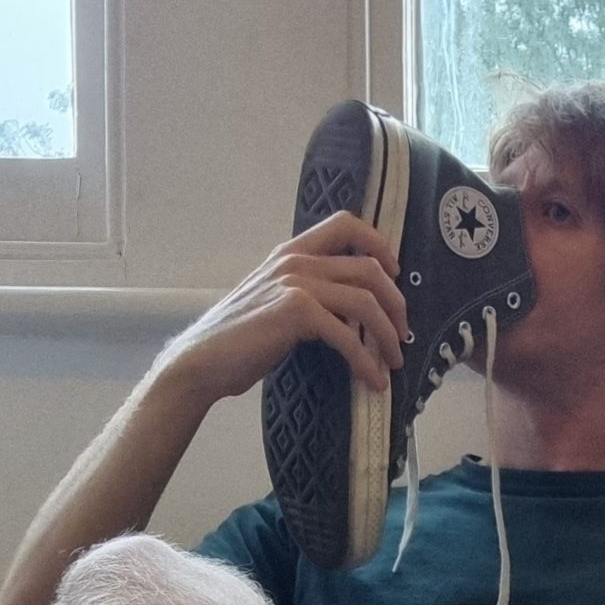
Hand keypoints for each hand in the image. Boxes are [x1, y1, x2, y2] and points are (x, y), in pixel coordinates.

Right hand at [151, 213, 409, 408]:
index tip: (395, 275)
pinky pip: (347, 335)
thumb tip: (354, 311)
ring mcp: (296, 283)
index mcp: (292, 252)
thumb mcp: (277, 302)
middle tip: (402, 333)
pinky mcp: (295, 312)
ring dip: (387, 335)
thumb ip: (310, 294)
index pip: (346, 224)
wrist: (202, 362)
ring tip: (394, 363)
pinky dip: (365, 362)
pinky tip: (371, 381)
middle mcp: (296, 261)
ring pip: (366, 301)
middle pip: (369, 267)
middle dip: (396, 303)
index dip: (379, 244)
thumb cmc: (241, 340)